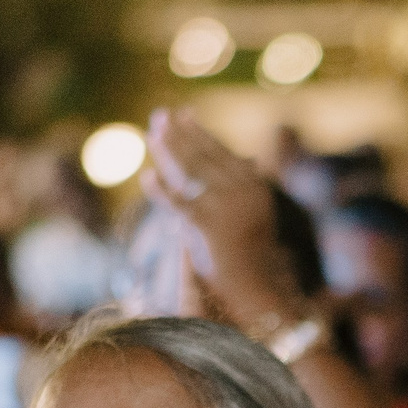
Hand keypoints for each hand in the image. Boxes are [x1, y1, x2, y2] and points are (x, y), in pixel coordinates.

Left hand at [142, 108, 302, 331]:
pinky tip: (147, 178)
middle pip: (203, 157)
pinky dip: (161, 191)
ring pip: (191, 173)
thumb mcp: (252, 215)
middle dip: (180, 136)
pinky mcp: (210, 228)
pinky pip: (179, 204)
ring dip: (169, 152)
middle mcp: (244, 191)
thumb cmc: (254, 256)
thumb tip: (244, 160)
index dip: (199, 133)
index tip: (182, 117)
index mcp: (254, 186)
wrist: (260, 290)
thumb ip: (242, 187)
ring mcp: (228, 208)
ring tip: (151, 135)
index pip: (221, 152)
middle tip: (159, 116)